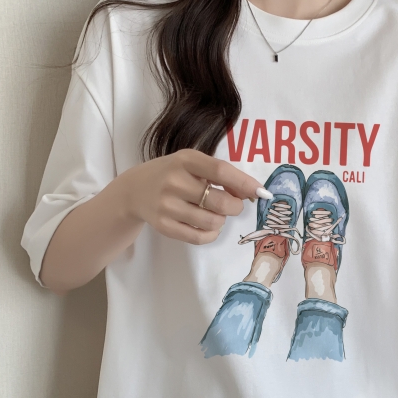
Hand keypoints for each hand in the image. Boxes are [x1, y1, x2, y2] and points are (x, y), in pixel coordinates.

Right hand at [123, 148, 265, 244]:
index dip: (245, 184)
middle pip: (220, 202)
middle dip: (235, 207)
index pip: (221, 171)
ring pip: (212, 222)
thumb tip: (252, 192)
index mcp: (185, 160)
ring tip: (213, 213)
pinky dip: (211, 234)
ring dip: (221, 220)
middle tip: (232, 205)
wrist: (135, 190)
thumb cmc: (173, 174)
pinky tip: (208, 227)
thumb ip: (220, 175)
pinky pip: (199, 237)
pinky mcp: (163, 225)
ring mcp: (167, 205)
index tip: (262, 193)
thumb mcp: (192, 164)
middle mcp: (174, 181)